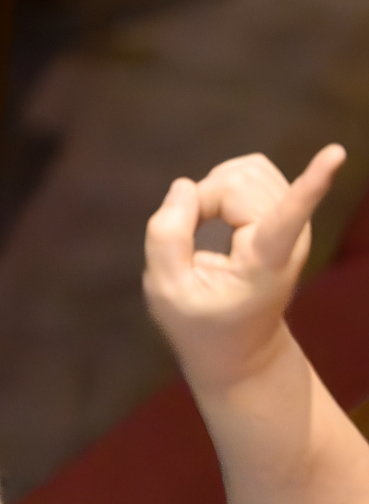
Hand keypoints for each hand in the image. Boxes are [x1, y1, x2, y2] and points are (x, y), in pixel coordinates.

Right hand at [144, 145, 346, 387]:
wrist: (239, 350)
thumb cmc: (200, 326)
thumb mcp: (166, 291)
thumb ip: (166, 236)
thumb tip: (184, 186)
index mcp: (265, 261)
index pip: (289, 216)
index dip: (310, 184)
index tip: (337, 153)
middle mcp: (289, 236)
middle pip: (239, 181)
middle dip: (202, 198)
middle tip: (189, 236)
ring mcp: (292, 223)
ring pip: (245, 169)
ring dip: (212, 188)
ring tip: (202, 226)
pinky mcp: (284, 211)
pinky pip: (250, 171)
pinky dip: (221, 184)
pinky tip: (215, 213)